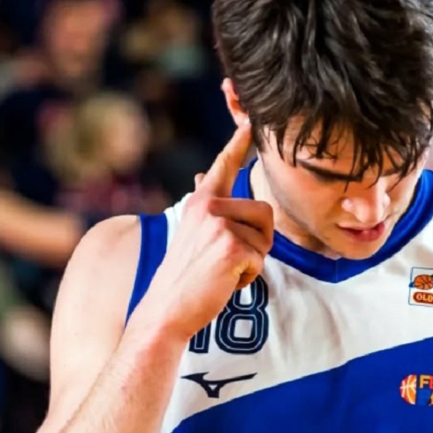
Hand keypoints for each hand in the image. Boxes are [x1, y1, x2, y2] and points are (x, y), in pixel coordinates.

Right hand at [129, 121, 273, 339]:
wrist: (165, 310)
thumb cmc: (184, 276)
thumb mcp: (192, 233)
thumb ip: (205, 206)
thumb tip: (205, 175)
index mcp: (200, 202)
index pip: (224, 166)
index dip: (239, 143)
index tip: (251, 121)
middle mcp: (208, 206)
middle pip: (265, 212)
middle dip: (258, 240)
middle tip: (228, 259)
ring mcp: (220, 225)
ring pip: (266, 238)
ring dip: (253, 260)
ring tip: (222, 269)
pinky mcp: (231, 246)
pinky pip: (260, 259)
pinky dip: (248, 277)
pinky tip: (222, 282)